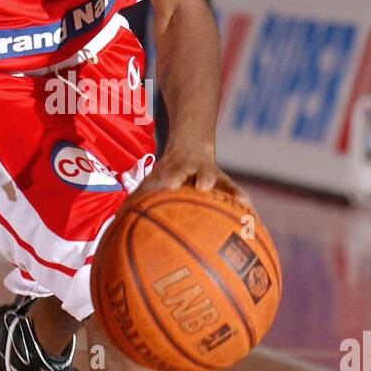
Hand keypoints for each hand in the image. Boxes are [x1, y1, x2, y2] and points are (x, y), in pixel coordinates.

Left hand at [132, 141, 253, 211]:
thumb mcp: (151, 181)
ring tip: (245, 207)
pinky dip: (246, 207)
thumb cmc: (167, 173)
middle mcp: (196, 172)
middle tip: (204, 186)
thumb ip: (135, 201)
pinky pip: (238, 196)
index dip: (171, 178)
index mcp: (175, 172)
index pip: (172, 173)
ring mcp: (214, 176)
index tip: (171, 185)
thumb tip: (114, 224)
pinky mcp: (226, 183)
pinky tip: (256, 222)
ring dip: (232, 192)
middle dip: (203, 178)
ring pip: (226, 182)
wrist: (192, 146)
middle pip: (202, 172)